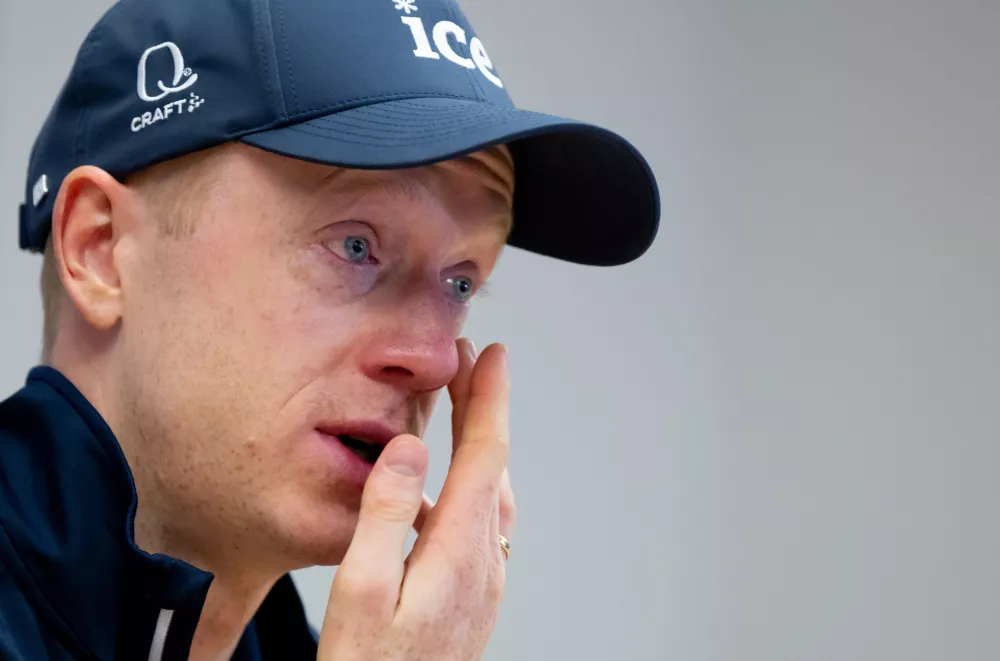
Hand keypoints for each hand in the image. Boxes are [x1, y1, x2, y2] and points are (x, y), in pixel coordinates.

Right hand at [317, 340, 516, 660]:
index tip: (491, 354)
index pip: (486, 454)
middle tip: (470, 365)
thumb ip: (386, 512)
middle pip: (495, 466)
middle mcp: (486, 563)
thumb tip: (412, 447)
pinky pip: (486, 519)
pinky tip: (455, 485)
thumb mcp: (360, 590)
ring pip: (495, 492)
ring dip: (482, 443)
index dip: (489, 398)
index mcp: (460, 551)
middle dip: (484, 409)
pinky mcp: (475, 597)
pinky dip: (476, 480)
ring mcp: (485, 583)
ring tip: (464, 409)